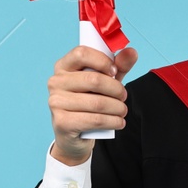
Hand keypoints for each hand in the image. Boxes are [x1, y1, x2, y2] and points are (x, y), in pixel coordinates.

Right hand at [48, 44, 139, 165]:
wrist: (73, 135)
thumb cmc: (89, 102)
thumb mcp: (105, 82)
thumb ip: (118, 66)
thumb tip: (132, 52)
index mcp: (63, 66)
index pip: (81, 53)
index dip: (103, 61)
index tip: (115, 71)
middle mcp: (56, 82)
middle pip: (94, 80)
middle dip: (116, 89)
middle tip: (123, 96)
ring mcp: (56, 102)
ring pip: (98, 103)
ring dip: (118, 108)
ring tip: (122, 111)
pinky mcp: (62, 122)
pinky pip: (96, 120)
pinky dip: (113, 121)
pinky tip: (118, 122)